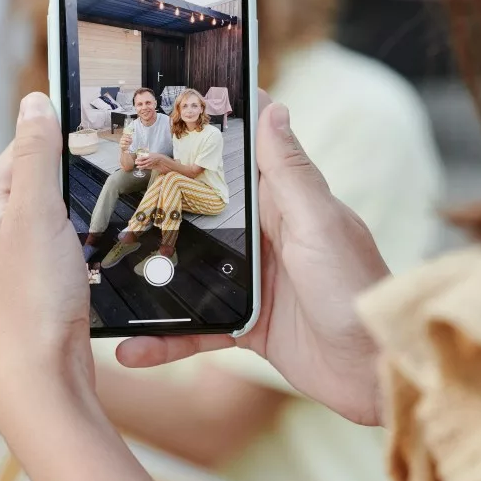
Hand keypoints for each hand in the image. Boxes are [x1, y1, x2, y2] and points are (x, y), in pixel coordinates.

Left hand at [0, 94, 159, 480]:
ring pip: (68, 202)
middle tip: (119, 178)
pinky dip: (94, 231)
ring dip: (93, 204)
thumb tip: (34, 99)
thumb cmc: (32, 296)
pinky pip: (75, 232)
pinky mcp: (45, 268)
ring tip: (113, 214)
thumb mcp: (36, 212)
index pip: (33, 138)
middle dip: (85, 172)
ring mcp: (23, 243)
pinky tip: (108, 242)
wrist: (40, 372)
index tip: (108, 135)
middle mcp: (1, 215)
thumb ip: (36, 153)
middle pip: (52, 169)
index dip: (70, 136)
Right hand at [117, 100, 389, 425]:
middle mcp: (263, 237)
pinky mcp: (245, 323)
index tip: (158, 112)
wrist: (378, 374)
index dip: (204, 135)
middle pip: (199, 214)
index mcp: (283, 204)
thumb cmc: (357, 290)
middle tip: (102, 194)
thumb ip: (291, 172)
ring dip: (151, 276)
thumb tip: (273, 106)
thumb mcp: (319, 223)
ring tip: (105, 277)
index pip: (239, 158)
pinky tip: (133, 348)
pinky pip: (195, 326)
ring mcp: (251, 281)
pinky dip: (165, 339)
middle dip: (155, 205)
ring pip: (187, 270)